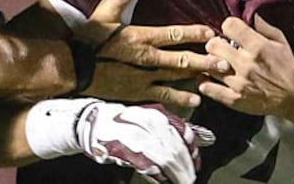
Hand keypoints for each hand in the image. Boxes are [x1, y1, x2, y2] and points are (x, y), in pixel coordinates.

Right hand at [76, 101, 214, 183]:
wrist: (95, 122)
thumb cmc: (126, 124)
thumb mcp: (151, 121)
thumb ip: (172, 130)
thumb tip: (199, 139)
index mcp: (158, 115)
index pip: (183, 132)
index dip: (192, 150)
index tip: (196, 162)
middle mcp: (148, 122)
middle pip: (175, 148)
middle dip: (186, 166)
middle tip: (191, 178)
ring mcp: (135, 135)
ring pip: (163, 158)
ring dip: (175, 173)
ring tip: (182, 181)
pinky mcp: (122, 149)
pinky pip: (146, 165)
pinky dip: (157, 175)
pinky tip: (163, 180)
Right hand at [78, 0, 228, 105]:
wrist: (72, 68)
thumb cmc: (88, 39)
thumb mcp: (103, 14)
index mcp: (141, 37)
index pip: (173, 34)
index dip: (193, 33)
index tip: (211, 33)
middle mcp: (147, 58)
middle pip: (182, 59)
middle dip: (205, 60)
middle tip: (226, 62)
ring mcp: (144, 77)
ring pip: (176, 78)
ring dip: (198, 78)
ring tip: (217, 80)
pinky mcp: (138, 92)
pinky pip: (163, 95)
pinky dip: (180, 97)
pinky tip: (196, 99)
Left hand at [199, 16, 293, 117]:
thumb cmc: (286, 67)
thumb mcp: (280, 41)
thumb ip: (263, 25)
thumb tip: (250, 13)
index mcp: (258, 47)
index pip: (229, 26)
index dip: (228, 26)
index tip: (230, 30)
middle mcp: (246, 64)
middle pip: (213, 45)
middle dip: (216, 43)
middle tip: (221, 47)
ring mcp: (238, 83)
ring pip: (208, 66)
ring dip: (211, 62)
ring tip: (219, 62)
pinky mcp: (233, 99)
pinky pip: (207, 88)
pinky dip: (205, 82)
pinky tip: (212, 78)